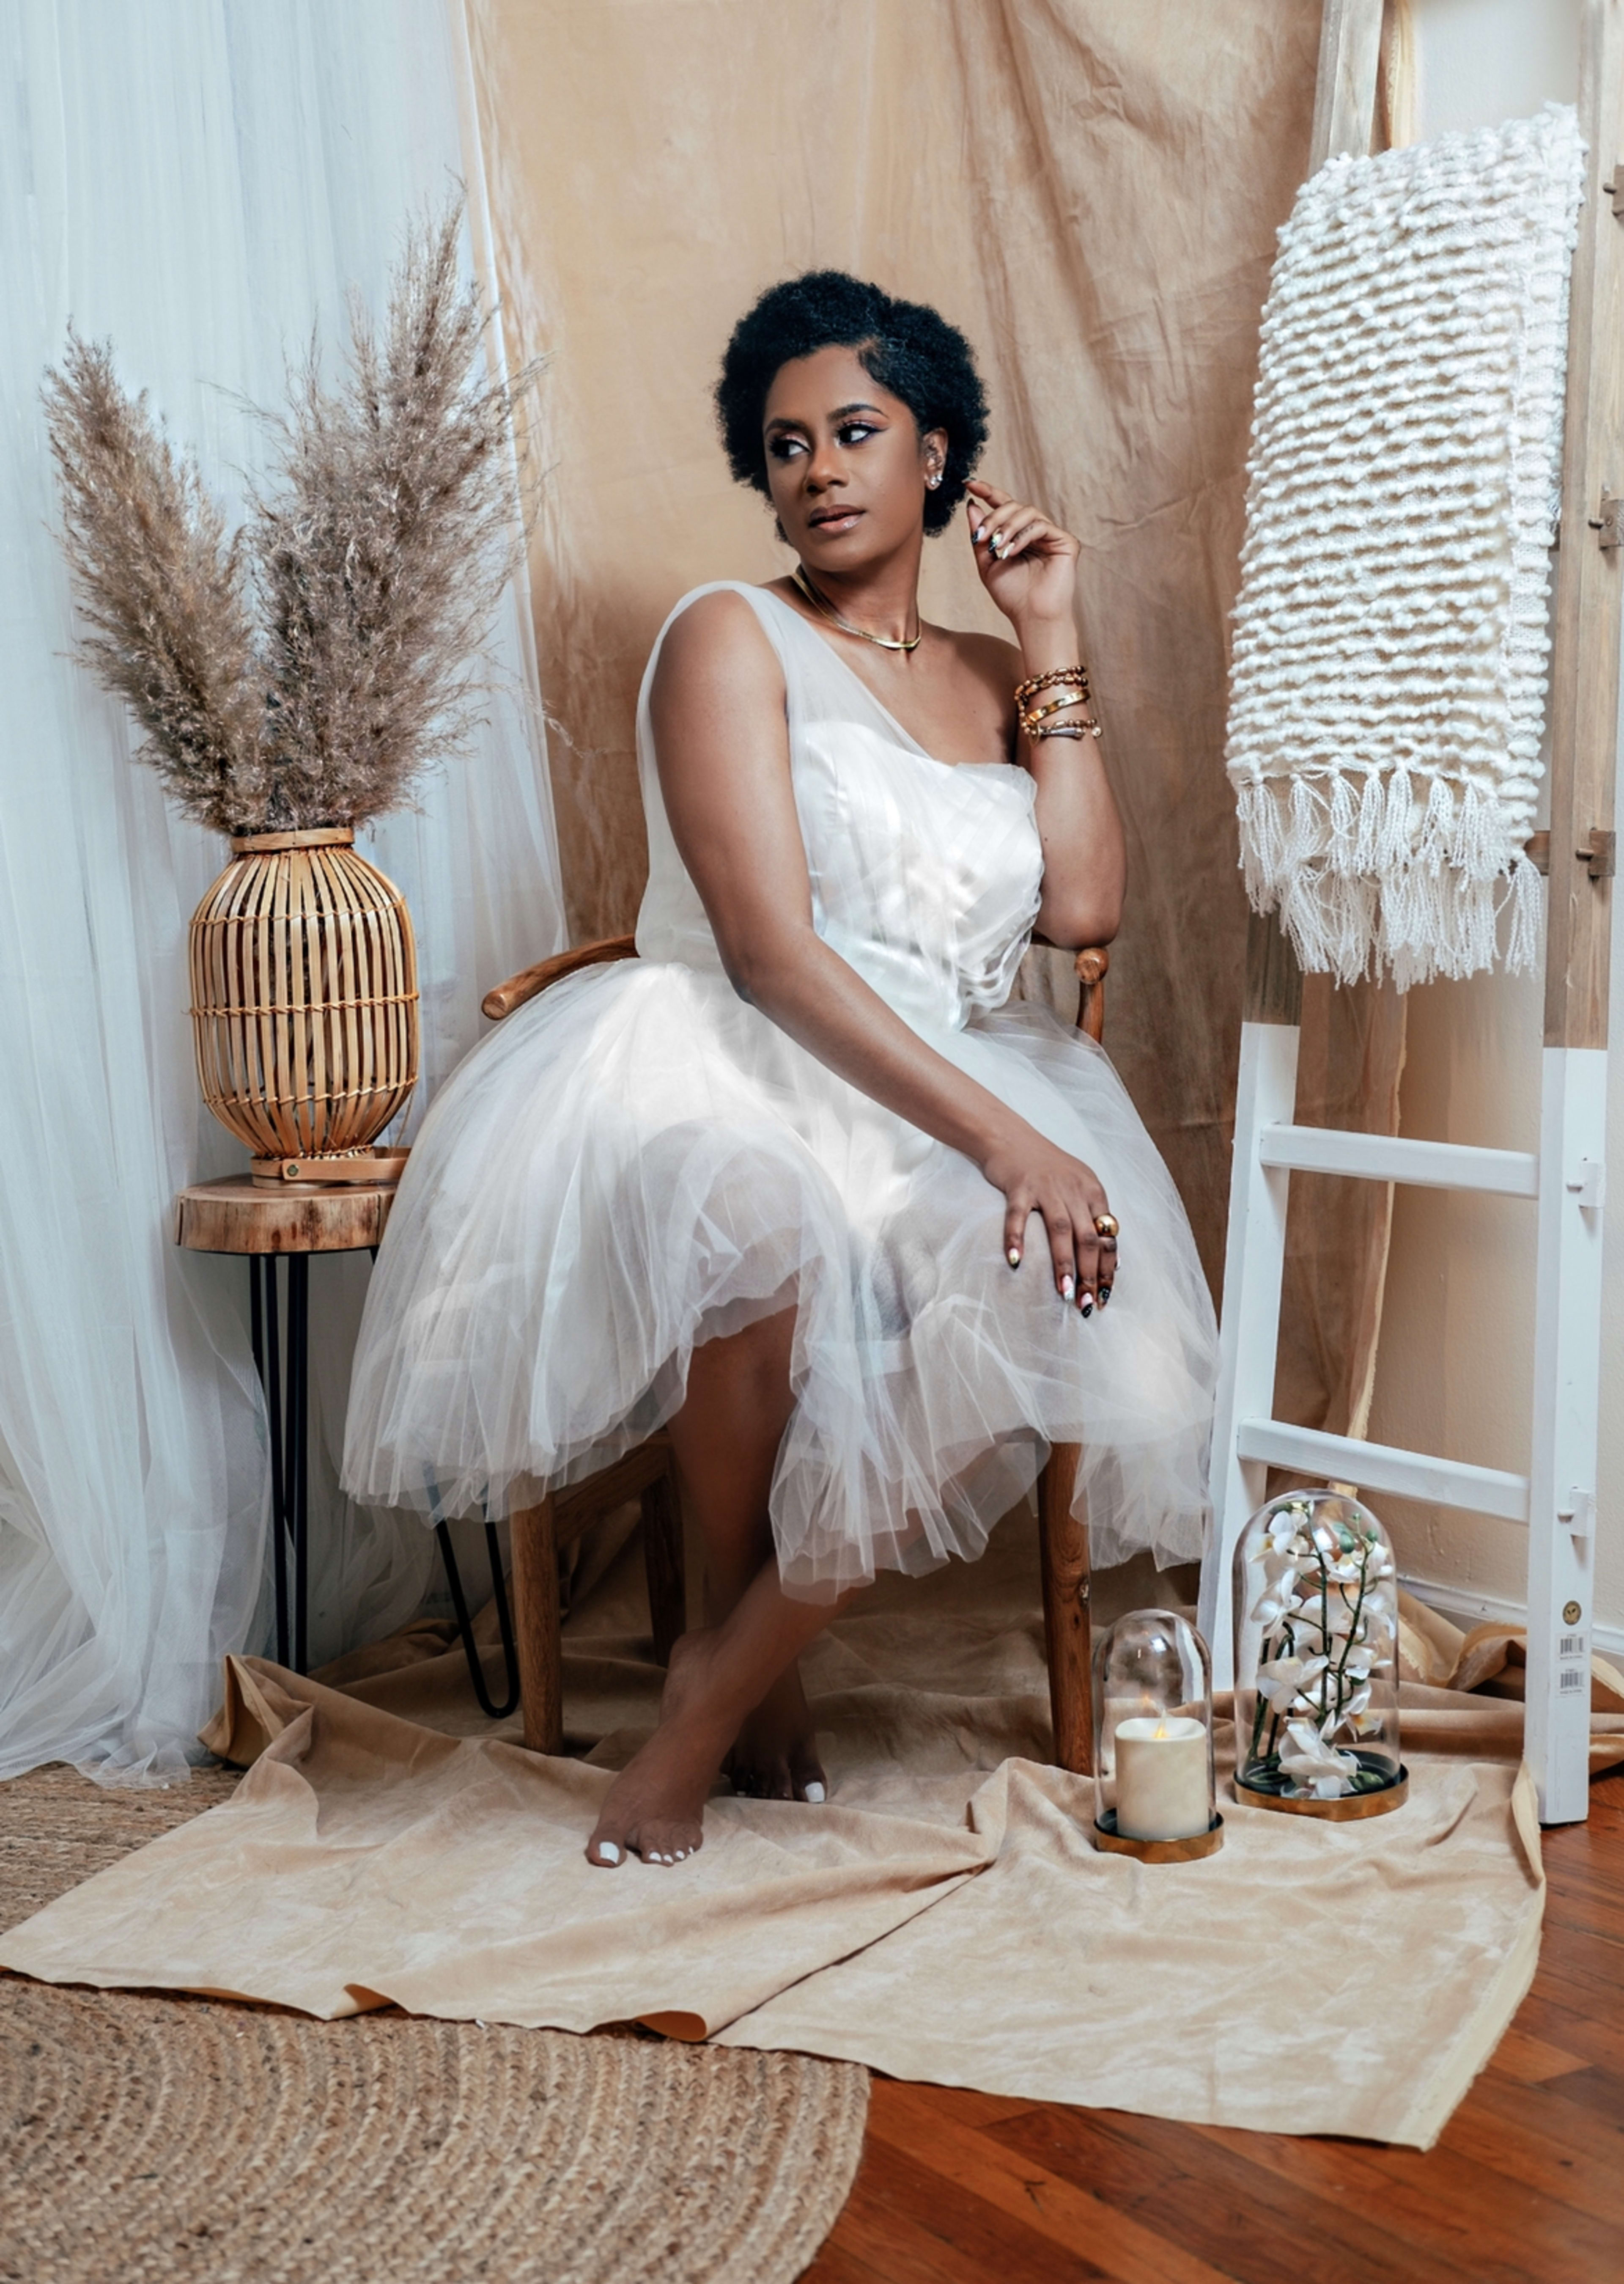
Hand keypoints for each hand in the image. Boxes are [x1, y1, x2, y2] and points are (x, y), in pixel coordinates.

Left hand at [965, 481, 1079, 631]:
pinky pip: (1041, 526)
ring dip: (1007, 527)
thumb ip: (980, 536)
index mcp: (1018, 535)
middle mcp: (1036, 532)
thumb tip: (972, 506)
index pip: (1004, 506)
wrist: (1032, 617)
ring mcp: (1051, 535)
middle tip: (981, 536)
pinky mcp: (1066, 541)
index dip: (988, 492)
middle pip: (1014, 506)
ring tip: (997, 547)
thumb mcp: (987, 564)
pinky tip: (1011, 551)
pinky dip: (1022, 536)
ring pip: (1027, 512)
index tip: (969, 484)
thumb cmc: (1012, 596)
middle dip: (994, 518)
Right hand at [981, 1122, 1118, 1314]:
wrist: (1010, 1136)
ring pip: (1061, 1229)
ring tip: (1065, 1291)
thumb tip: (1112, 1255)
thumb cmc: (1045, 1166)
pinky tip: (1016, 1262)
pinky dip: (1017, 1239)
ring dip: (1064, 1263)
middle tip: (1086, 1304)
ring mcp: (1046, 1187)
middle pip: (1088, 1237)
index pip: (1107, 1235)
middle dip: (1090, 1273)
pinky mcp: (1019, 1186)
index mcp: (1092, 1190)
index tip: (1104, 1295)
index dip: (1107, 1268)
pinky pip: (1018, 1216)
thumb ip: (1093, 1215)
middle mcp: (1073, 1189)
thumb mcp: (1077, 1184)